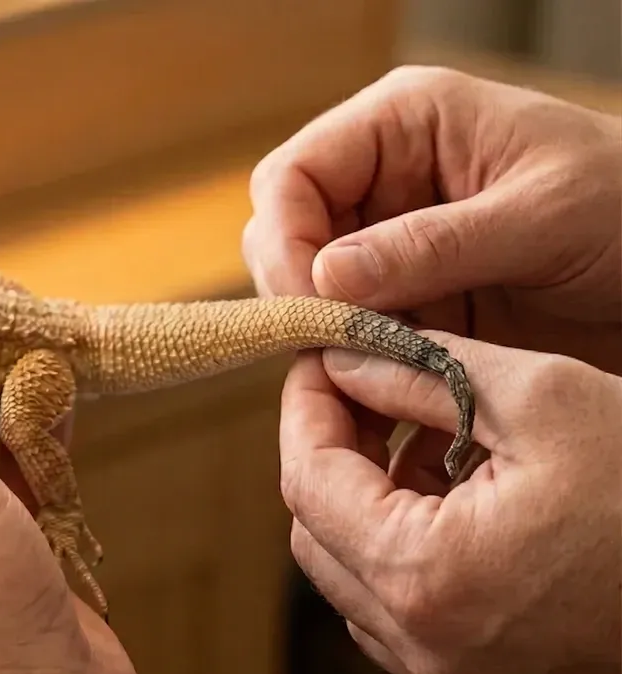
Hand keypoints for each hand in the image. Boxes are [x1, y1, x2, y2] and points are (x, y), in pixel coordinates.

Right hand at [243, 65, 621, 373]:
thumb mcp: (545, 217)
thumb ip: (433, 244)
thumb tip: (324, 276)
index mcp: (406, 123)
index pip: (293, 175)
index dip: (285, 240)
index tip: (308, 305)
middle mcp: (385, 177)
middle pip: (287, 234)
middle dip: (300, 294)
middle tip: (330, 352)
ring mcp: (394, 240)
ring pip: (313, 292)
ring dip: (329, 338)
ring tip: (360, 382)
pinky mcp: (412, 296)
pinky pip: (357, 332)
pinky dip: (361, 366)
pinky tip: (385, 394)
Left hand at [282, 332, 619, 673]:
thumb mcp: (547, 401)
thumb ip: (421, 372)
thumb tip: (340, 355)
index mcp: (425, 576)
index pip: (307, 481)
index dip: (305, 409)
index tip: (319, 360)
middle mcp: (423, 641)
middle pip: (317, 532)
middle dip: (329, 453)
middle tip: (362, 389)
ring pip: (353, 574)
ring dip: (363, 501)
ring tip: (412, 435)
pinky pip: (402, 609)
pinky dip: (403, 548)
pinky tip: (452, 495)